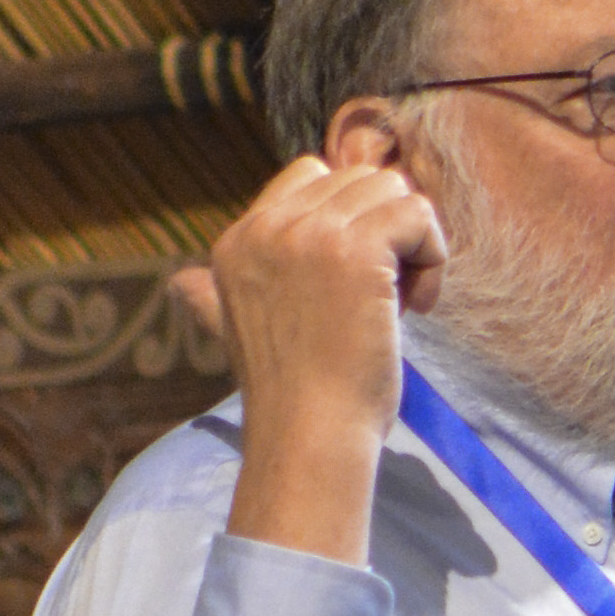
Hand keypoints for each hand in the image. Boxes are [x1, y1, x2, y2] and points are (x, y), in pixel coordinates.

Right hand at [178, 151, 449, 567]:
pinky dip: (433, 255)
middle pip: (358, 179)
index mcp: (238, 241)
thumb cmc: (292, 399)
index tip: (356, 285)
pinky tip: (417, 307)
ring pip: (391, 189)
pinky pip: (418, 212)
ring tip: (403, 304)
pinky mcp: (356, 250)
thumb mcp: (237, 335)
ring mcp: (310, 235)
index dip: (353, 220)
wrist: (309, 440)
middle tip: (385, 301)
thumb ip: (211, 299)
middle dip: (385, 233)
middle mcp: (268, 228)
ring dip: (413, 243)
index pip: (312, 175)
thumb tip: (180, 284)